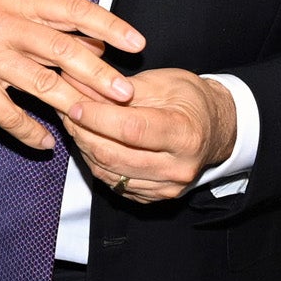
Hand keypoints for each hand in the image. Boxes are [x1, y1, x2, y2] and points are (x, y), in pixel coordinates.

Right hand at [0, 0, 145, 150]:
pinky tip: (46, 143)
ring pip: (41, 84)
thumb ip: (45, 19)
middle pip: (62, 49)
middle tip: (126, 92)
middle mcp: (4, 26)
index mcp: (15, 0)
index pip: (71, 9)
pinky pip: (10, 116)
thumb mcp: (1, 4)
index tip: (136, 42)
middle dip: (99, 73)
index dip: (108, 25)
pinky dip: (31, 132)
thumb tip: (95, 38)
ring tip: (95, 119)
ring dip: (73, 104)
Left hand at [61, 70, 235, 203]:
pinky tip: (89, 141)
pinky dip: (96, 161)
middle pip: (115, 155)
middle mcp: (178, 167)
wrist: (215, 130)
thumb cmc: (190, 100)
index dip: (97, 118)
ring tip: (73, 124)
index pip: (132, 130)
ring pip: (109, 172)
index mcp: (185, 134)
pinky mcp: (155, 197)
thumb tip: (79, 83)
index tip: (74, 104)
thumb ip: (121, 87)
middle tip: (65, 111)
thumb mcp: (163, 82)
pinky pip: (113, 183)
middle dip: (82, 132)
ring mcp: (167, 187)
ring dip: (84, 147)